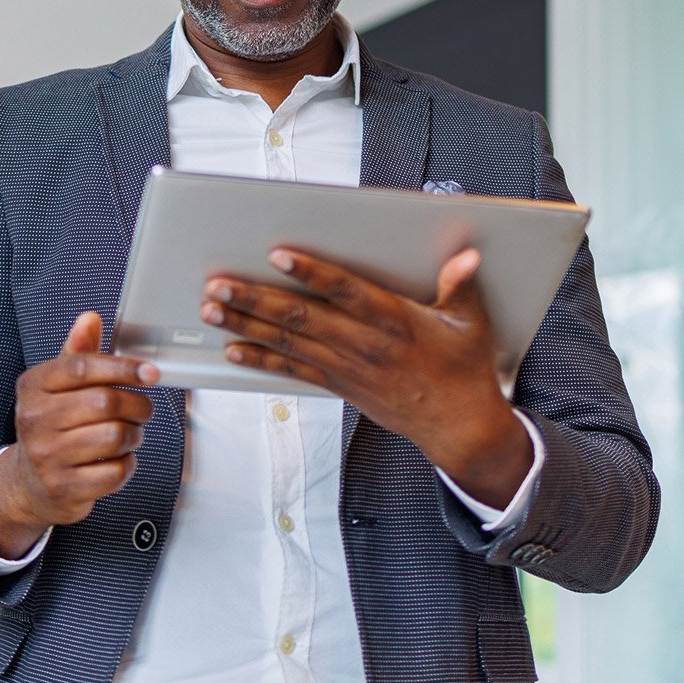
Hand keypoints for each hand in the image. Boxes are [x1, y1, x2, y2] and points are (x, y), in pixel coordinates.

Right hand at [0, 312, 159, 558]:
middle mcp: (34, 419)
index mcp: (33, 386)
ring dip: (134, 435)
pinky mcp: (64, 488)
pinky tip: (117, 459)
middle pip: (105, 402)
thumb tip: (90, 318)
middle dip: (137, 405)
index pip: (83, 367)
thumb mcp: (58, 385)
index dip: (123, 367)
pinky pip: (115, 471)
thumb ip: (78, 352)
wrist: (28, 482)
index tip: (150, 373)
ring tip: (129, 433)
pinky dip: (127, 464)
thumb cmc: (53, 424)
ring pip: (115, 437)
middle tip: (142, 409)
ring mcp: (47, 456)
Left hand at [200, 248, 531, 508]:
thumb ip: (459, 285)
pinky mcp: (338, 384)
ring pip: (287, 341)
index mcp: (393, 320)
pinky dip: (261, 359)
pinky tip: (233, 349)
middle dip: (255, 299)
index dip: (310, 272)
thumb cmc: (463, 372)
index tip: (277, 255)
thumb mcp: (471, 324)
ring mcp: (345, 366)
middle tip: (219, 285)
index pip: (344, 290)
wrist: (457, 428)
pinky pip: (292, 370)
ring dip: (246, 325)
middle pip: (300, 316)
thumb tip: (466, 254)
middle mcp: (362, 342)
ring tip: (212, 310)